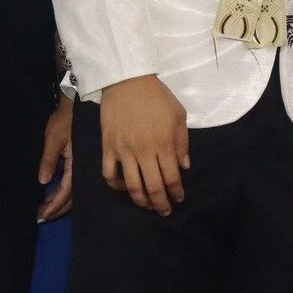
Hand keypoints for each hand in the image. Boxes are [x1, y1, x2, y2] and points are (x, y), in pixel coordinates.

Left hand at [38, 95, 74, 222]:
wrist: (77, 105)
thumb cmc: (64, 120)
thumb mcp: (53, 138)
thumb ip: (49, 160)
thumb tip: (44, 181)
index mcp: (77, 163)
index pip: (67, 190)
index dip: (55, 203)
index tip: (44, 214)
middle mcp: (83, 167)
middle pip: (73, 196)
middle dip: (58, 208)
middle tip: (42, 216)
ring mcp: (83, 165)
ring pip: (74, 191)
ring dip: (61, 201)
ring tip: (45, 208)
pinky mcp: (80, 162)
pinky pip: (74, 182)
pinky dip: (64, 191)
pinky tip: (53, 193)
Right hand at [99, 76, 189, 215]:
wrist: (127, 81)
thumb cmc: (157, 97)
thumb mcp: (179, 115)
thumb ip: (182, 142)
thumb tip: (184, 166)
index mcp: (164, 144)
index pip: (172, 177)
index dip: (176, 192)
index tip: (179, 198)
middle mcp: (144, 152)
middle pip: (153, 187)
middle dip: (161, 203)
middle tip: (164, 211)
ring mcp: (124, 152)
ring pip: (132, 186)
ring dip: (141, 200)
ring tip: (147, 205)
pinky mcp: (108, 148)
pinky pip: (109, 174)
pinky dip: (115, 185)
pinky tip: (123, 188)